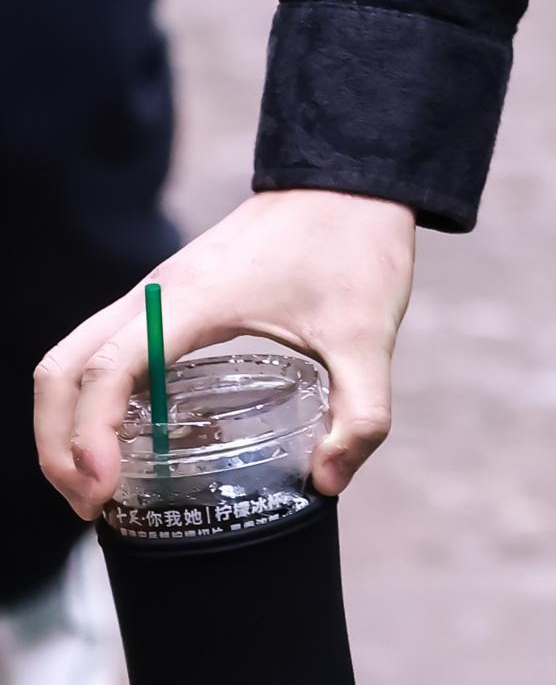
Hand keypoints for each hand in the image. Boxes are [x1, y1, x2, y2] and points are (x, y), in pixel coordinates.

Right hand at [32, 189, 416, 520]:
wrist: (350, 180)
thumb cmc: (355, 248)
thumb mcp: (370, 337)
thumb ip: (361, 415)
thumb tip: (326, 482)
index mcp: (192, 300)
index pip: (108, 370)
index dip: (89, 436)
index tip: (103, 490)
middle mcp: (156, 294)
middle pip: (61, 369)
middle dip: (57, 445)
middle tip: (91, 504)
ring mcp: (154, 294)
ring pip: (71, 358)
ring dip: (64, 424)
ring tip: (98, 487)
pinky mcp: (165, 300)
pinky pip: (101, 351)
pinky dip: (90, 400)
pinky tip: (126, 443)